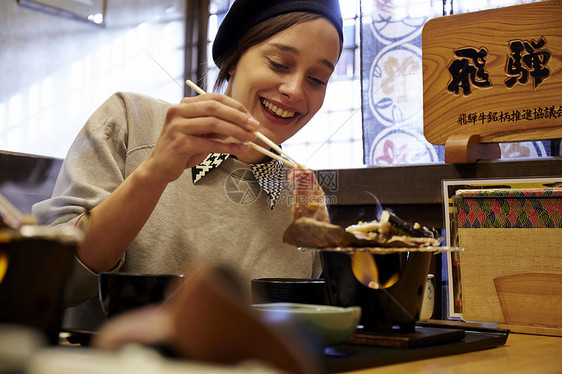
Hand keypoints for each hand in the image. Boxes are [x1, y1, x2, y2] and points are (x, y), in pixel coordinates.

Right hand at [143, 93, 258, 183]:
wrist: (160, 167)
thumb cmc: (183, 150)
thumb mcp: (202, 134)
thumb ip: (219, 126)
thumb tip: (245, 124)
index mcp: (184, 104)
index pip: (215, 98)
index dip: (235, 106)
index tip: (250, 117)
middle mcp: (179, 111)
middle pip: (215, 108)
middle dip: (238, 117)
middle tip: (255, 126)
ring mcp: (177, 126)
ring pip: (214, 124)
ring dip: (236, 131)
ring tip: (250, 138)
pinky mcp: (179, 143)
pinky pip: (210, 143)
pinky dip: (228, 146)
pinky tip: (240, 149)